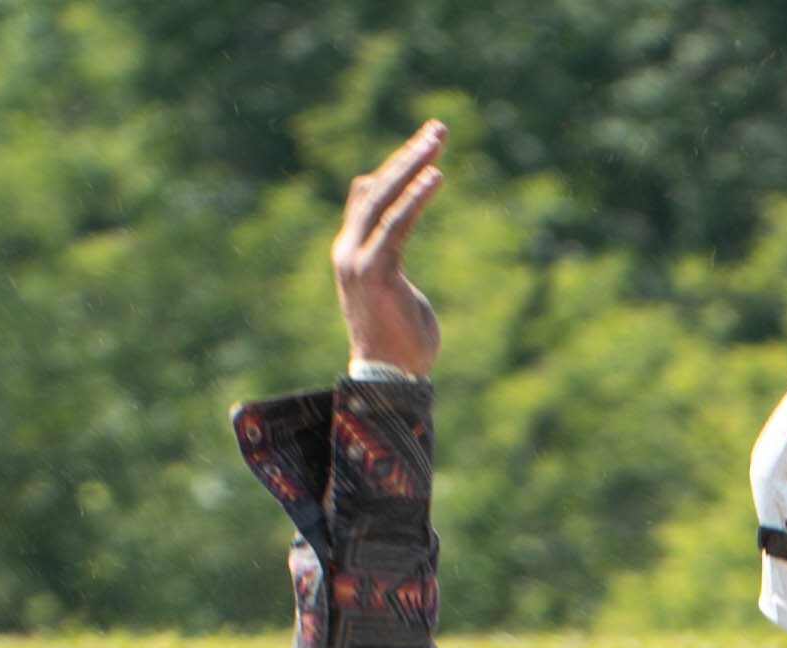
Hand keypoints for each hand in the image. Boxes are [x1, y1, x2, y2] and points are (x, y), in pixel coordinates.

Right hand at [332, 121, 447, 377]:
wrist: (388, 381)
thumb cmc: (401, 343)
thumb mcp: (398, 291)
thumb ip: (394, 260)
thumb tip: (398, 246)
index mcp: (352, 251)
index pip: (369, 195)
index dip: (396, 167)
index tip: (425, 145)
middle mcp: (348, 249)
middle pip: (376, 186)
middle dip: (408, 154)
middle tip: (439, 127)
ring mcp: (358, 259)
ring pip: (384, 197)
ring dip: (413, 164)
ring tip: (438, 138)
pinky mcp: (376, 271)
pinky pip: (397, 225)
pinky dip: (416, 198)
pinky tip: (435, 176)